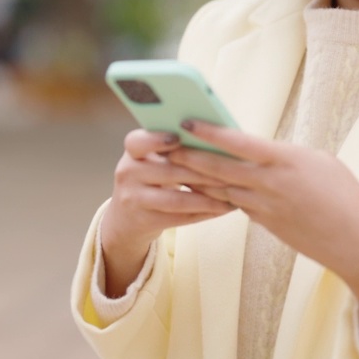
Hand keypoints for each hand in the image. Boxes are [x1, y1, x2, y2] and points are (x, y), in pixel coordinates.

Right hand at [100, 129, 234, 296]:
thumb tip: (215, 136)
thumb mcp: (153, 159)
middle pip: (168, 171)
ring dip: (208, 198)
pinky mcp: (144, 221)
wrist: (126, 217)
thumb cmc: (151, 178)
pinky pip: (179, 218)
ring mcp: (134, 199)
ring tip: (232, 194)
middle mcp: (128, 173)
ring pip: (176, 199)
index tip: (179, 137)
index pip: (137, 141)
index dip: (157, 139)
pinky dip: (204, 213)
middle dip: (203, 172)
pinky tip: (223, 208)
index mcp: (132, 152)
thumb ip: (174, 147)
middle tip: (232, 171)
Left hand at [167, 121, 358, 321]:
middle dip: (189, 155)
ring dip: (193, 177)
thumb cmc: (344, 195)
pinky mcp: (264, 223)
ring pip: (219, 189)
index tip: (188, 121)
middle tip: (164, 143)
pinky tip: (195, 187)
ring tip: (170, 163)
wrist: (355, 241)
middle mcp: (270, 184)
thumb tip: (260, 151)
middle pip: (220, 168)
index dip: (211, 132)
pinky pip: (232, 205)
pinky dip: (212, 195)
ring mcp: (265, 207)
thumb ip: (284, 155)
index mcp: (286, 161)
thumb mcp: (319, 161)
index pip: (240, 143)